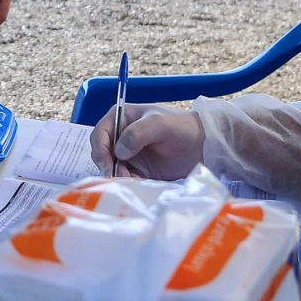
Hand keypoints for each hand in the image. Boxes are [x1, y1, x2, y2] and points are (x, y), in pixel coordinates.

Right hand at [90, 103, 204, 179]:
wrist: (201, 146)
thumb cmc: (180, 128)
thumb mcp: (159, 124)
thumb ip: (137, 133)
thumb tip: (119, 151)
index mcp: (121, 118)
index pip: (100, 133)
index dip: (100, 149)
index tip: (109, 164)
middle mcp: (120, 135)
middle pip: (101, 152)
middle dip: (107, 165)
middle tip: (121, 176)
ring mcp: (127, 153)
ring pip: (110, 167)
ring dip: (117, 175)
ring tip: (132, 180)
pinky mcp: (136, 168)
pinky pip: (123, 177)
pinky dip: (126, 182)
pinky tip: (137, 183)